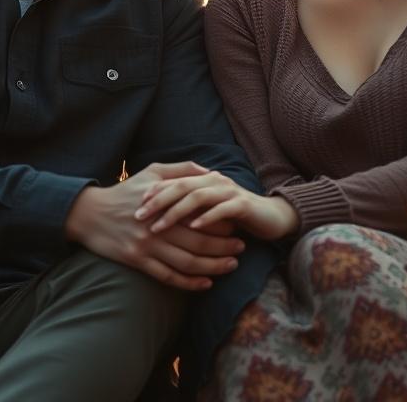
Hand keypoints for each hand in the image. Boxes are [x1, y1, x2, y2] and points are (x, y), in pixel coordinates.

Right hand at [64, 162, 244, 290]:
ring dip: (213, 267)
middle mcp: (158, 226)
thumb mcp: (152, 172)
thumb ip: (182, 170)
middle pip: (199, 242)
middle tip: (242, 248)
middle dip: (224, 247)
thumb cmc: (124, 191)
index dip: (223, 222)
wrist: (89, 213)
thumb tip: (211, 172)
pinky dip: (189, 283)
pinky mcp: (137, 261)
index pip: (202, 216)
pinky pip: (168, 277)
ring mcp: (147, 246)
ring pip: (188, 262)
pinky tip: (205, 284)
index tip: (238, 224)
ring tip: (230, 266)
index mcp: (165, 204)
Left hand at [136, 172, 299, 240]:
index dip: (154, 191)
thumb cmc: (235, 214)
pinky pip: (221, 209)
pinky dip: (206, 217)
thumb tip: (160, 208)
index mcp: (204, 179)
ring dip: (176, 211)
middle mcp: (214, 180)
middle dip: (158, 201)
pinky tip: (192, 227)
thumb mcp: (209, 207)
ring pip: (197, 197)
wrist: (271, 217)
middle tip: (139, 215)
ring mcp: (229, 191)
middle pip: (181, 185)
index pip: (173, 180)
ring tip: (159, 225)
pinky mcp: (242, 204)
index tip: (134, 205)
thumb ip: (189, 202)